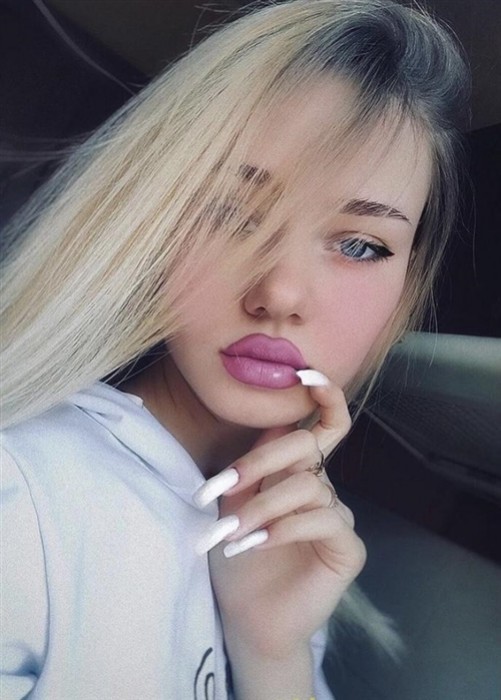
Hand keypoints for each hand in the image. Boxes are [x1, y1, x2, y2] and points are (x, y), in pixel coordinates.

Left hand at [204, 380, 365, 660]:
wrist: (248, 616)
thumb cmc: (237, 557)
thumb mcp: (235, 503)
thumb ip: (252, 466)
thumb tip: (265, 423)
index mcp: (298, 471)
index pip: (323, 424)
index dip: (324, 394)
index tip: (303, 373)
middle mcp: (322, 488)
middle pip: (308, 447)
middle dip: (260, 462)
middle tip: (221, 490)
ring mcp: (338, 517)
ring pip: (309, 486)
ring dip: (262, 507)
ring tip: (230, 535)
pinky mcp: (347, 548)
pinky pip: (325, 520)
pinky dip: (285, 528)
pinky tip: (256, 545)